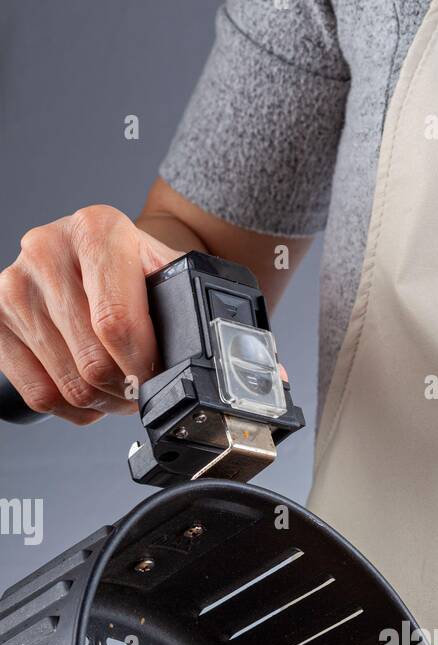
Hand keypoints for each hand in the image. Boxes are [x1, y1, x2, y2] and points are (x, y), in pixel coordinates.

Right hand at [0, 205, 176, 424]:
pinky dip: (72, 408)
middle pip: (94, 362)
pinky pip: (40, 395)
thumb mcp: (167, 273)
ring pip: (70, 386)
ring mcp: (16, 286)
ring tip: (119, 387)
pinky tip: (88, 389)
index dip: (144, 366)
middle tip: (143, 387)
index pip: (117, 323)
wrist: (96, 255)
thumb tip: (206, 355)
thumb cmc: (133, 269)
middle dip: (128, 390)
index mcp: (97, 231)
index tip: (159, 376)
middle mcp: (47, 250)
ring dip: (103, 402)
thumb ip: (186, 306)